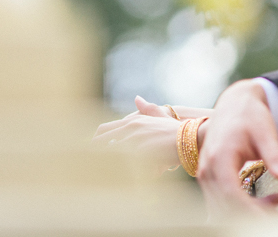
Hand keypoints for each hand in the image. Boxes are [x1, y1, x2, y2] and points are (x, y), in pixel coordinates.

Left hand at [93, 98, 212, 172]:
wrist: (188, 138)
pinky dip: (121, 170)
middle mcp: (130, 128)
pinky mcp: (141, 151)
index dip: (95, 139)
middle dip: (93, 151)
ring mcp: (135, 140)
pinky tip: (117, 177)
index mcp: (132, 121)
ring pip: (111, 152)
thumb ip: (147, 108)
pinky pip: (125, 162)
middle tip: (89, 162)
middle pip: (102, 140)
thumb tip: (137, 99)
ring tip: (100, 171)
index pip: (104, 129)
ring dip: (106, 162)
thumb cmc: (175, 130)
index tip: (90, 148)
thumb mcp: (159, 115)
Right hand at [196, 79, 277, 215]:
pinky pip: (221, 203)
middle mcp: (207, 169)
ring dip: (248, 213)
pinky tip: (265, 201)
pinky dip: (242, 208)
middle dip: (253, 215)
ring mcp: (205, 175)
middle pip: (225, 207)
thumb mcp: (265, 132)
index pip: (232, 196)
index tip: (274, 217)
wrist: (234, 103)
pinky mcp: (209, 178)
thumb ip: (274, 155)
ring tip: (277, 201)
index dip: (252, 211)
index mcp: (220, 157)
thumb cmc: (249, 115)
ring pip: (221, 209)